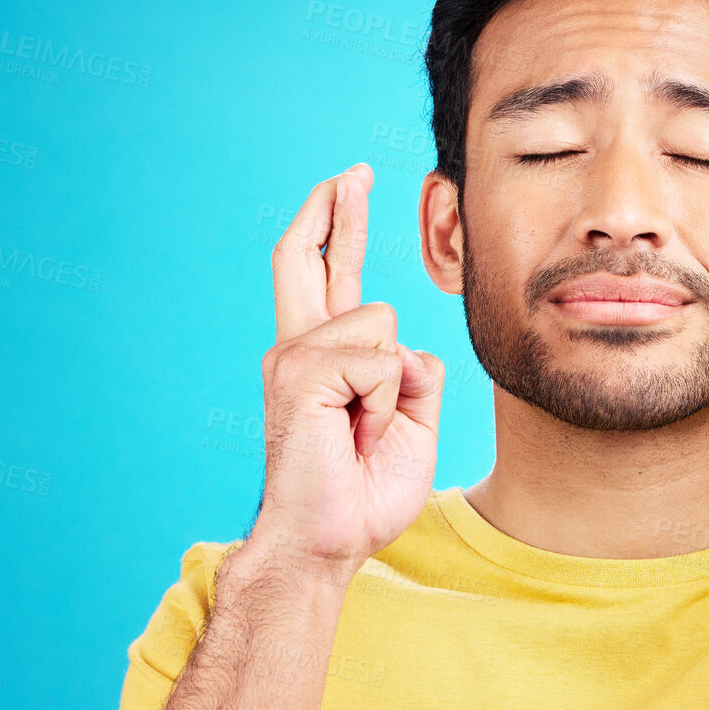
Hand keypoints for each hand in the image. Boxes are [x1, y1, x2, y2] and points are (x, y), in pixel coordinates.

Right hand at [247, 163, 444, 576]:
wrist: (332, 540)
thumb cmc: (367, 492)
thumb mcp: (412, 422)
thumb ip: (415, 374)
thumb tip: (409, 345)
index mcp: (325, 357)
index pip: (328, 274)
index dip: (338, 225)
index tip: (348, 183)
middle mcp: (300, 347)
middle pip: (309, 256)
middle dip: (336, 208)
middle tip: (357, 169)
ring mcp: (293, 357)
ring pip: (380, 322)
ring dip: (394, 389)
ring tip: (365, 434)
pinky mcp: (298, 375)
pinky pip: (378, 361)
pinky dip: (385, 404)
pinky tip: (358, 435)